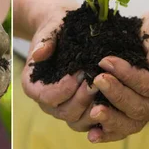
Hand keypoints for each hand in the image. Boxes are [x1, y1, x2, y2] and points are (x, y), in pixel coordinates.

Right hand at [21, 4, 97, 126]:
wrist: (66, 29)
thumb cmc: (57, 28)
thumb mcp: (50, 29)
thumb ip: (45, 41)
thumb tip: (39, 54)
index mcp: (33, 85)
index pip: (46, 96)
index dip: (63, 89)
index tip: (78, 73)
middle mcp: (46, 101)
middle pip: (64, 112)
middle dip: (82, 98)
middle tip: (97, 80)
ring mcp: (63, 107)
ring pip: (78, 120)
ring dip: (94, 108)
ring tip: (108, 90)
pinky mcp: (80, 109)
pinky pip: (89, 120)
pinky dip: (102, 116)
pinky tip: (115, 103)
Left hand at [79, 9, 148, 142]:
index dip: (128, 75)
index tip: (106, 61)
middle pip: (140, 107)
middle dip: (116, 95)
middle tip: (97, 80)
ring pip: (132, 124)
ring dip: (111, 119)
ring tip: (93, 112)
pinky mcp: (136, 117)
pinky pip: (123, 130)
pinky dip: (108, 133)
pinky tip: (92, 134)